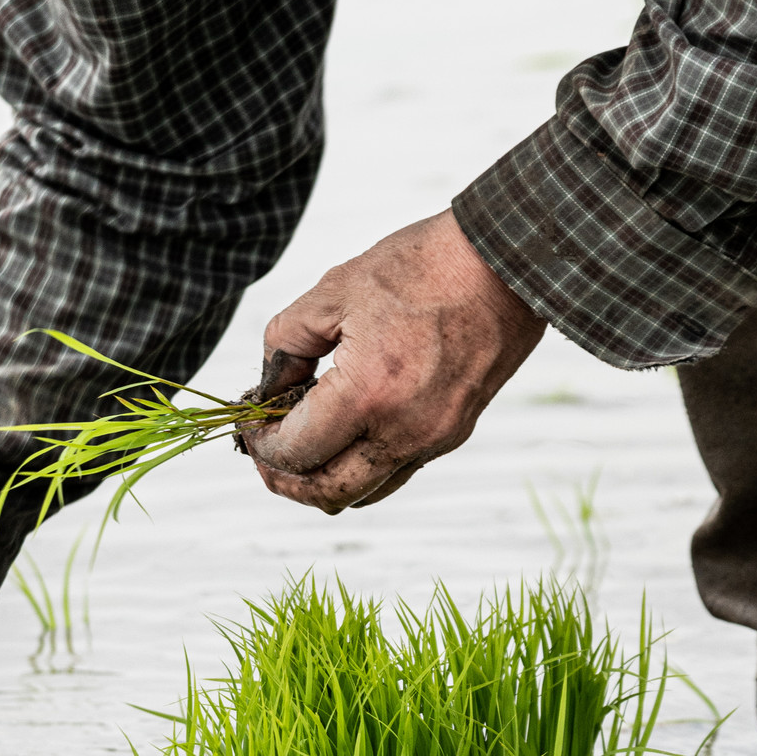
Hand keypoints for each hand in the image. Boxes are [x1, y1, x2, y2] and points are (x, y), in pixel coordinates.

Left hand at [242, 210, 544, 512]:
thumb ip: (286, 344)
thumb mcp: (334, 290)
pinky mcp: (453, 434)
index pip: (296, 453)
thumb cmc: (423, 265)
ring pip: (364, 494)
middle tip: (264, 453)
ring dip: (324, 480)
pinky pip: (395, 472)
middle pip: (327, 493)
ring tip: (303, 446)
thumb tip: (268, 390)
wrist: (507, 261)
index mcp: (368, 396)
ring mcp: (434, 439)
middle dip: (285, 480)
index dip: (261, 445)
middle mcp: (404, 432)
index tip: (250, 426)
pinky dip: (361, 464)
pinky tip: (347, 431)